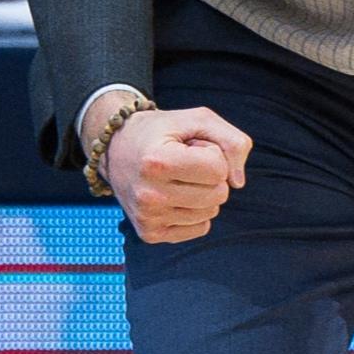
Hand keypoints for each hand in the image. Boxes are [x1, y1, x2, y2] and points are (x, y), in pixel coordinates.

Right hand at [102, 103, 251, 243]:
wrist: (115, 149)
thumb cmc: (162, 131)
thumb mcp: (198, 119)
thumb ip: (232, 141)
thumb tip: (239, 182)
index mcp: (157, 162)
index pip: (218, 170)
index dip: (212, 153)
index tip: (189, 147)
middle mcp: (149, 194)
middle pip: (218, 194)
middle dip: (211, 175)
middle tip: (184, 163)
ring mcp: (148, 217)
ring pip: (211, 213)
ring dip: (202, 192)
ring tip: (176, 177)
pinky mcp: (150, 234)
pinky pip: (200, 228)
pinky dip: (195, 211)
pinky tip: (173, 195)